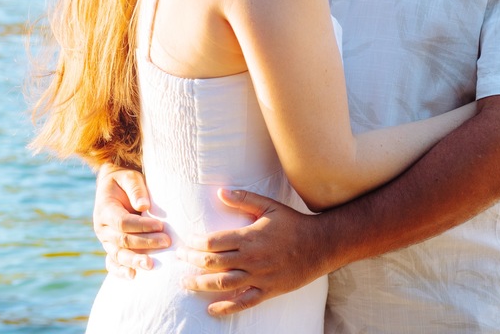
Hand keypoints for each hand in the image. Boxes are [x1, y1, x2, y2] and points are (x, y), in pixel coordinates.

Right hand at [92, 164, 169, 277]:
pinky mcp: (110, 248)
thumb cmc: (125, 181)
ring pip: (118, 255)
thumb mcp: (129, 177)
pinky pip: (112, 263)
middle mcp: (102, 228)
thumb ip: (135, 189)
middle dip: (145, 243)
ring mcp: (105, 241)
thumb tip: (143, 206)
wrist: (115, 187)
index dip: (142, 226)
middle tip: (166, 242)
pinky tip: (132, 276)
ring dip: (135, 260)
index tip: (161, 225)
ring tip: (151, 265)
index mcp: (105, 210)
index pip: (123, 222)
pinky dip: (120, 271)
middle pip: (122, 240)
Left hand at [175, 189, 329, 315]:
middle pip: (213, 262)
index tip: (185, 242)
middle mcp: (251, 258)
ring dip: (200, 284)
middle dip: (191, 261)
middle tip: (179, 259)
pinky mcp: (268, 290)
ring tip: (185, 283)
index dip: (195, 243)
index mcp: (249, 236)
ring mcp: (259, 276)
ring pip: (223, 283)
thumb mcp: (269, 206)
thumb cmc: (294, 223)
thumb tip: (220, 192)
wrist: (320, 245)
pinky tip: (211, 309)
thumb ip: (244, 198)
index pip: (213, 242)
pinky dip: (226, 307)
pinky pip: (244, 302)